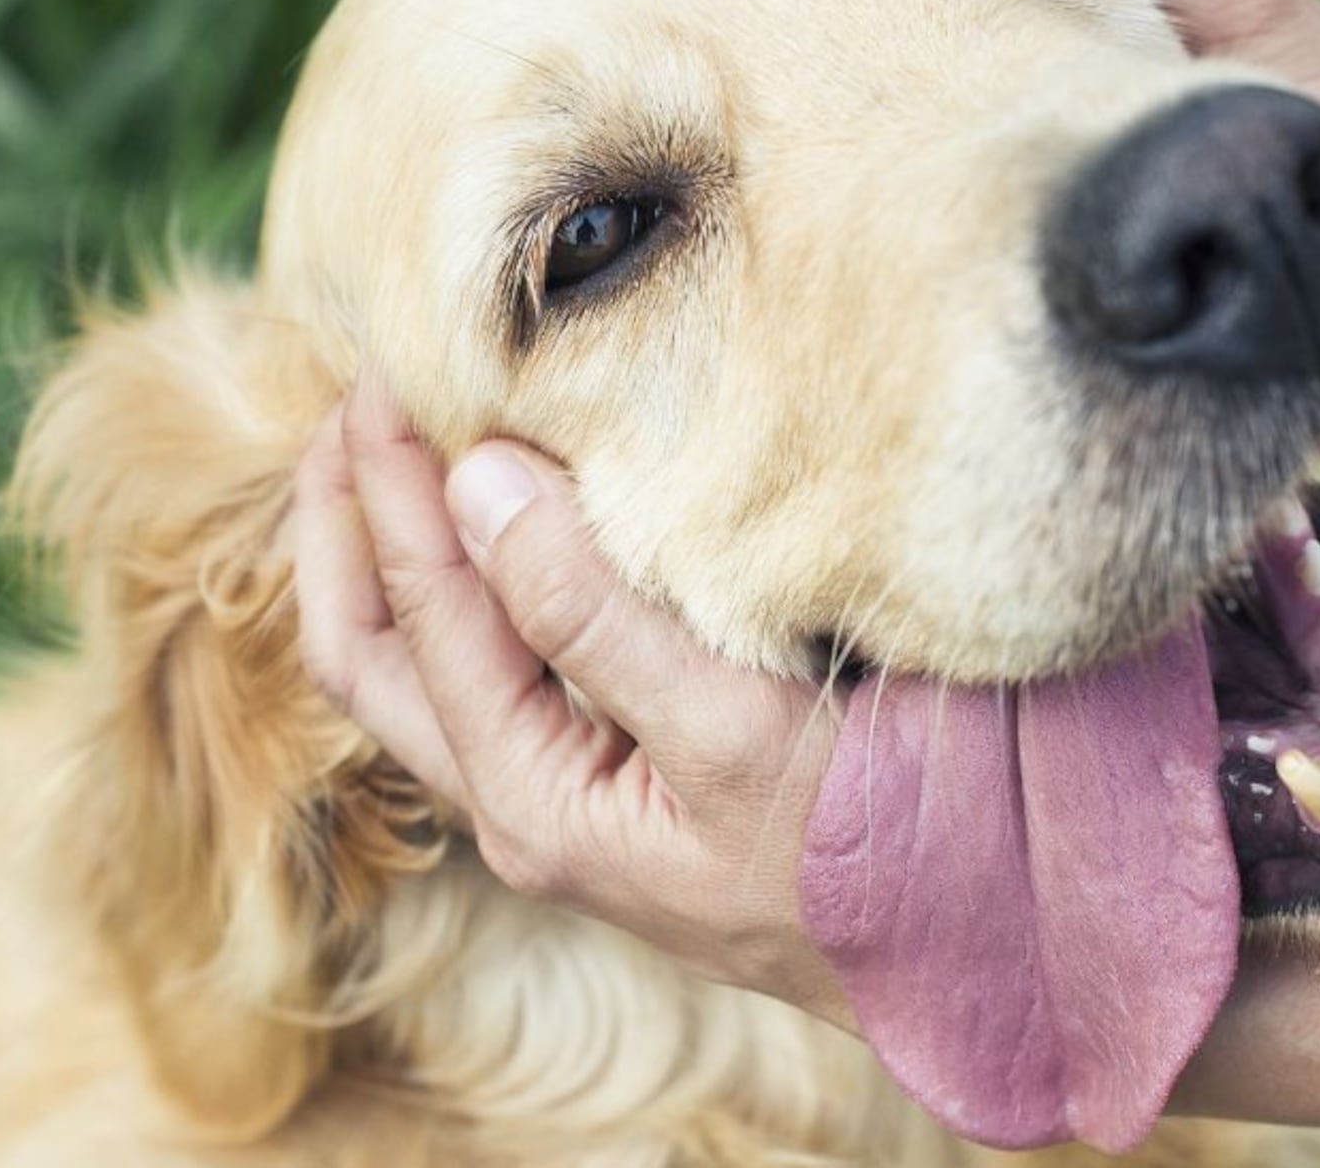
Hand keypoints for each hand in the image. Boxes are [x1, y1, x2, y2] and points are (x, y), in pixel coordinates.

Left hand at [291, 380, 849, 1025]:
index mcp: (534, 800)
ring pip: (434, 665)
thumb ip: (595, 617)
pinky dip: (482, 585)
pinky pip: (511, 669)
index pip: (423, 615)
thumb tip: (478, 484)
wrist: (975, 952)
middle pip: (376, 654)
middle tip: (349, 396)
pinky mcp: (631, 775)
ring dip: (402, 554)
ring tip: (402, 444)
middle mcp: (530, 804)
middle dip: (344, 527)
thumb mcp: (732, 732)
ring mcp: (578, 795)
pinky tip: (516, 523)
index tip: (388, 367)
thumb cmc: (869, 855)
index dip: (391, 487)